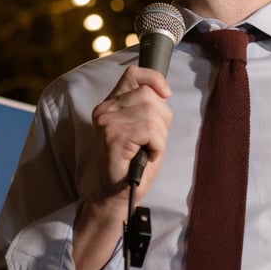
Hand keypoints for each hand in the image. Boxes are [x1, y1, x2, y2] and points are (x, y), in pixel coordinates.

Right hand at [72, 66, 172, 269]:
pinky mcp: (114, 137)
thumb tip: (164, 91)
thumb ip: (149, 107)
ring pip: (152, 112)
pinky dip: (157, 145)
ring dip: (159, 135)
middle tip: (152, 141)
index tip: (166, 94)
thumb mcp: (143, 128)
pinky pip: (151, 130)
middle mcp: (105, 110)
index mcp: (110, 104)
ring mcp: (107, 122)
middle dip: (162, 119)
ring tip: (147, 149)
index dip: (153, 79)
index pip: (133, 75)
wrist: (118, 194)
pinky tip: (147, 155)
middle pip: (149, 95)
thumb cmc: (134, 163)